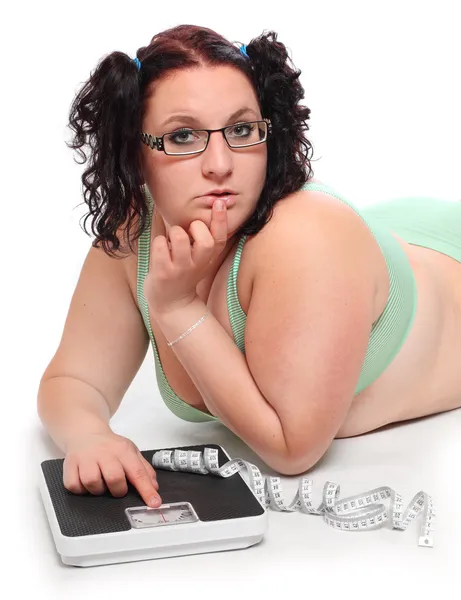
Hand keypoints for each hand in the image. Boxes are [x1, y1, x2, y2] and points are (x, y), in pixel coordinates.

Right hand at [63, 431, 161, 507]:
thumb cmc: (110, 447)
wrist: (86, 433)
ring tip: (101, 483)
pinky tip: (86, 482)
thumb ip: (144, 469)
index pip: (137, 472)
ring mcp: (85, 458)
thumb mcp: (131, 452)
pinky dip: (81, 489)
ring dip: (98, 490)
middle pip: (114, 478)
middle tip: (118, 488)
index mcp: (123, 450)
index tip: (154, 503)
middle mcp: (104, 452)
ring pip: (92, 483)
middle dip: (118, 490)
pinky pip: (74, 486)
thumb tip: (154, 488)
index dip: (146, 490)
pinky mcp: (69, 465)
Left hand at [144, 199, 227, 315]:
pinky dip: (158, 242)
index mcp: (208, 258)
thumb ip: (203, 239)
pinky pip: (160, 245)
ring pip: (180, 237)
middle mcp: (197, 264)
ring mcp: (180, 269)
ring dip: (173, 232)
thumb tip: (200, 207)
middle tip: (188, 232)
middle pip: (205, 241)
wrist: (172, 303)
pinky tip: (160, 250)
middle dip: (196, 228)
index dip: (221, 220)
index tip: (219, 202)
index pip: (220, 238)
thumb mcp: (199, 259)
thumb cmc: (184, 273)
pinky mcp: (163, 273)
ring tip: (171, 241)